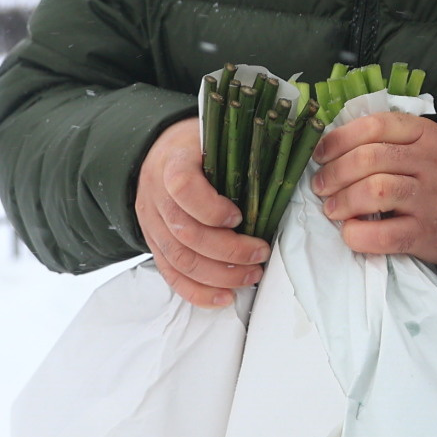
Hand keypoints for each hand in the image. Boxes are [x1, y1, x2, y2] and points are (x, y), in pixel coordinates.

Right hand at [132, 117, 266, 307]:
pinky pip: (172, 275)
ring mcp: (152, 224)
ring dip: (219, 275)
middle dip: (229, 251)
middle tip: (260, 255)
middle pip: (186, 233)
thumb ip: (241, 157)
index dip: (212, 207)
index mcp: (173, 163)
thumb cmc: (199, 150)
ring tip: (251, 276)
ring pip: (180, 260)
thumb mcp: (216, 139)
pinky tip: (224, 297)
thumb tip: (285, 171)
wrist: (161, 156)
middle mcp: (156, 195)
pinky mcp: (154, 245)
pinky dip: (198, 292)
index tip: (239, 217)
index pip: (183, 186)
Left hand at [310, 111, 436, 265]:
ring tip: (332, 209)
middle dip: (334, 173)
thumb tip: (335, 144)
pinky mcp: (425, 233)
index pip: (373, 126)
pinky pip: (384, 234)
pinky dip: (358, 234)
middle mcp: (427, 162)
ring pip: (374, 191)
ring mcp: (428, 199)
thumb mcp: (429, 143)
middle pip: (368, 159)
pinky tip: (350, 232)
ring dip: (342, 201)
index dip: (338, 139)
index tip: (321, 154)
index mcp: (423, 134)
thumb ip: (391, 139)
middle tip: (321, 186)